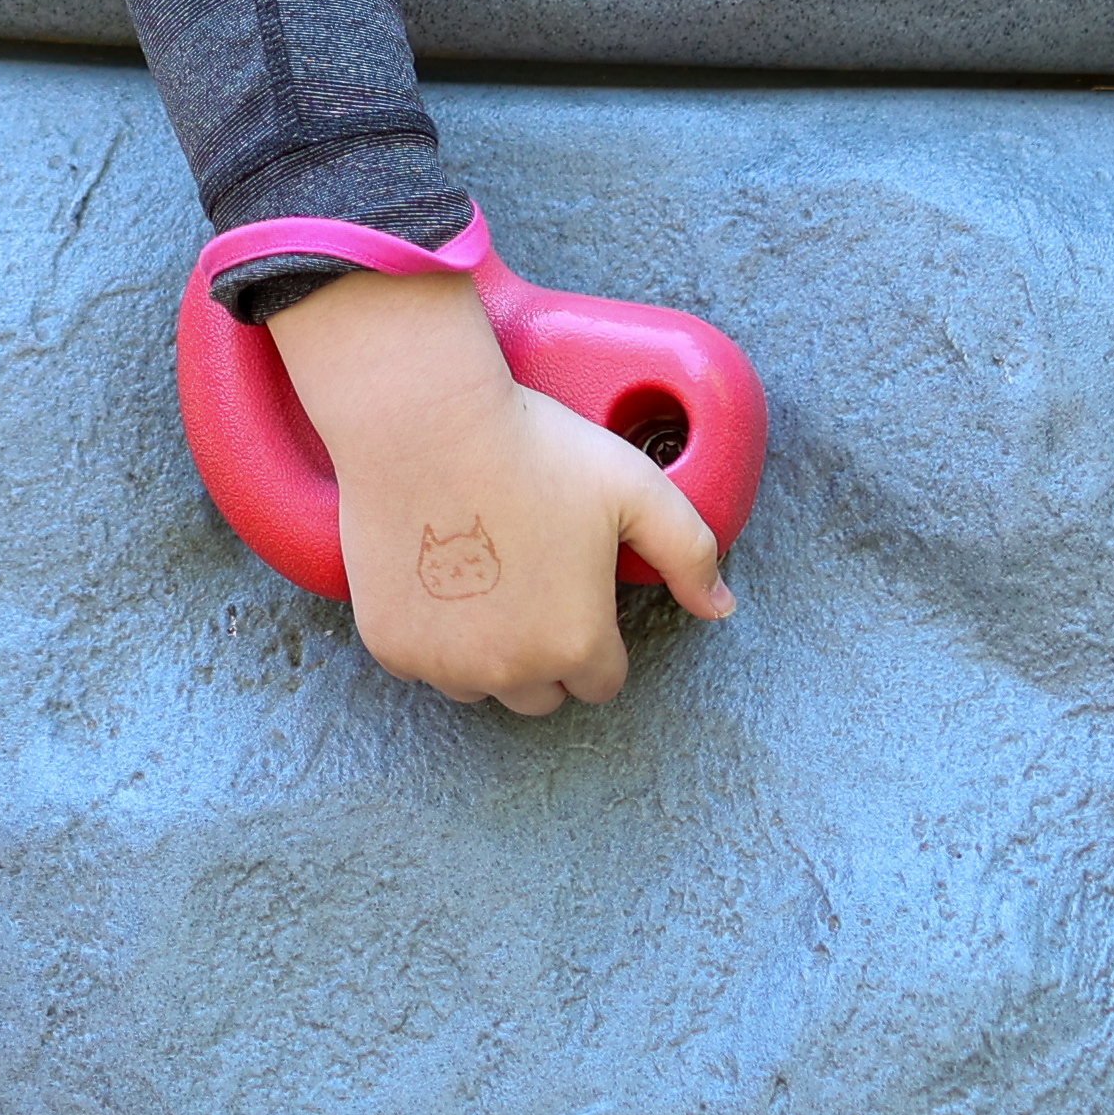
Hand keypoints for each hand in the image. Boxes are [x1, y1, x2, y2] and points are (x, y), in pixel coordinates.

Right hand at [263, 267, 734, 713]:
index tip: (575, 591)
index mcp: (577, 643)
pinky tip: (434, 574)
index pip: (601, 680)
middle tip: (529, 581)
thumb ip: (689, 552)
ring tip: (481, 577)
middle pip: (540, 693)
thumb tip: (721, 606)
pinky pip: (421, 662)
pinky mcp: (391, 645)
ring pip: (478, 684)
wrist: (423, 421)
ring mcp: (445, 663)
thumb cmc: (533, 447)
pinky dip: (428, 634)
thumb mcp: (634, 487)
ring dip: (484, 651)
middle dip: (542, 653)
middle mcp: (512, 670)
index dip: (594, 636)